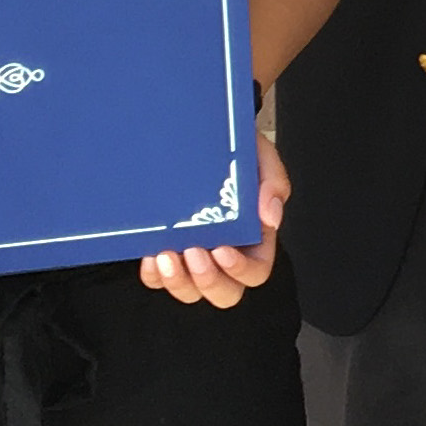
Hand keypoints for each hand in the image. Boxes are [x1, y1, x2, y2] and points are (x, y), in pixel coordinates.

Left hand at [141, 131, 289, 308]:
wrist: (199, 132)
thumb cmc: (234, 150)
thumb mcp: (261, 158)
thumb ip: (274, 183)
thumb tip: (271, 217)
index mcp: (255, 238)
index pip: (256, 271)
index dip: (240, 269)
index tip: (222, 247)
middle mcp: (226, 254)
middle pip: (225, 293)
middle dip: (207, 280)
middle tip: (193, 252)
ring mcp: (194, 257)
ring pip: (190, 292)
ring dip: (178, 281)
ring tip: (166, 255)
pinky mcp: (167, 254)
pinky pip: (158, 280)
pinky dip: (154, 276)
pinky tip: (151, 255)